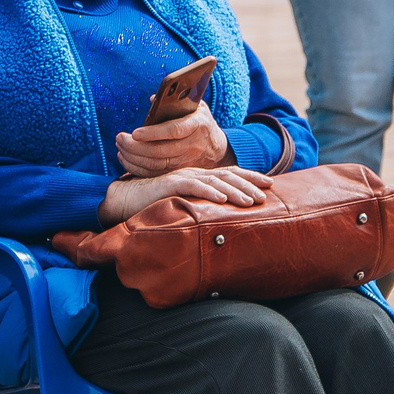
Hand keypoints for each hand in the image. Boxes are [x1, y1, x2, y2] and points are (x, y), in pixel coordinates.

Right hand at [97, 165, 272, 226]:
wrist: (124, 199)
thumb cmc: (152, 204)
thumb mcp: (182, 203)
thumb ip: (199, 206)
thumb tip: (220, 219)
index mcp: (198, 176)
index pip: (229, 174)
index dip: (250, 177)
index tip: (269, 183)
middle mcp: (194, 174)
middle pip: (228, 175)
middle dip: (250, 183)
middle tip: (267, 192)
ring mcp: (183, 177)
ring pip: (215, 181)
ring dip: (235, 191)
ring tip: (251, 200)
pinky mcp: (171, 184)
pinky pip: (194, 186)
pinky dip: (209, 191)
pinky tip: (222, 198)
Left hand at [114, 105, 232, 176]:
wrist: (216, 149)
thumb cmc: (199, 123)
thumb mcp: (195, 107)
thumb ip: (176, 101)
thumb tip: (154, 99)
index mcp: (197, 125)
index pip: (173, 130)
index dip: (152, 133)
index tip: (134, 133)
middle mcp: (192, 146)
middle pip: (159, 151)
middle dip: (134, 147)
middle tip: (119, 138)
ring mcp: (186, 162)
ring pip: (154, 165)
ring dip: (132, 157)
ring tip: (120, 147)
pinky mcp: (178, 174)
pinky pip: (153, 174)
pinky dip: (136, 168)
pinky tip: (125, 158)